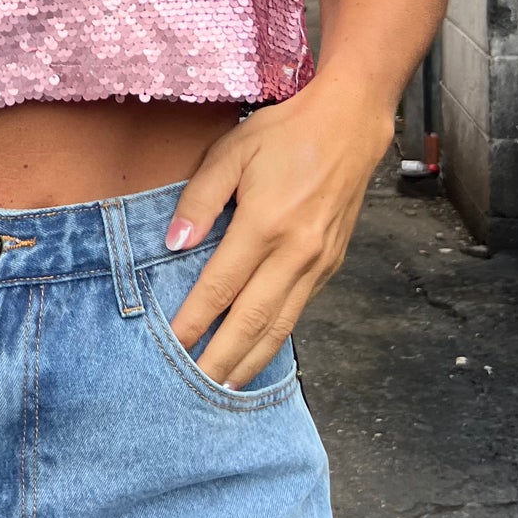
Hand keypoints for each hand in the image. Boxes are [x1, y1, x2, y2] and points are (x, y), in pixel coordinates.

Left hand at [162, 82, 394, 387]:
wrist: (348, 126)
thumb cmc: (284, 133)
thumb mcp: (231, 152)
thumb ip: (200, 199)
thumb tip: (173, 244)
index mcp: (266, 224)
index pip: (220, 288)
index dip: (193, 322)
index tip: (168, 348)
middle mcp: (296, 252)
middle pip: (251, 322)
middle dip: (220, 360)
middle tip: (190, 391)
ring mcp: (318, 263)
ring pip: (280, 326)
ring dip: (250, 361)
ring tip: (222, 388)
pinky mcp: (331, 265)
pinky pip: (298, 311)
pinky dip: (275, 338)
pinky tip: (256, 352)